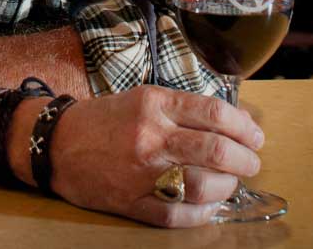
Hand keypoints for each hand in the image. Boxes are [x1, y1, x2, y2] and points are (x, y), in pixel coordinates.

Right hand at [14, 84, 263, 227]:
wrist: (57, 142)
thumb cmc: (104, 118)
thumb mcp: (141, 98)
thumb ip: (179, 109)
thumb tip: (227, 124)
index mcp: (154, 103)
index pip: (213, 112)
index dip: (243, 126)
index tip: (255, 136)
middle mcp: (150, 135)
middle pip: (215, 149)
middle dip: (244, 158)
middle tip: (253, 162)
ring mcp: (142, 172)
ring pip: (202, 184)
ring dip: (227, 187)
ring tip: (233, 183)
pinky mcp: (132, 202)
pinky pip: (177, 213)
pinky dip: (202, 214)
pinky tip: (211, 207)